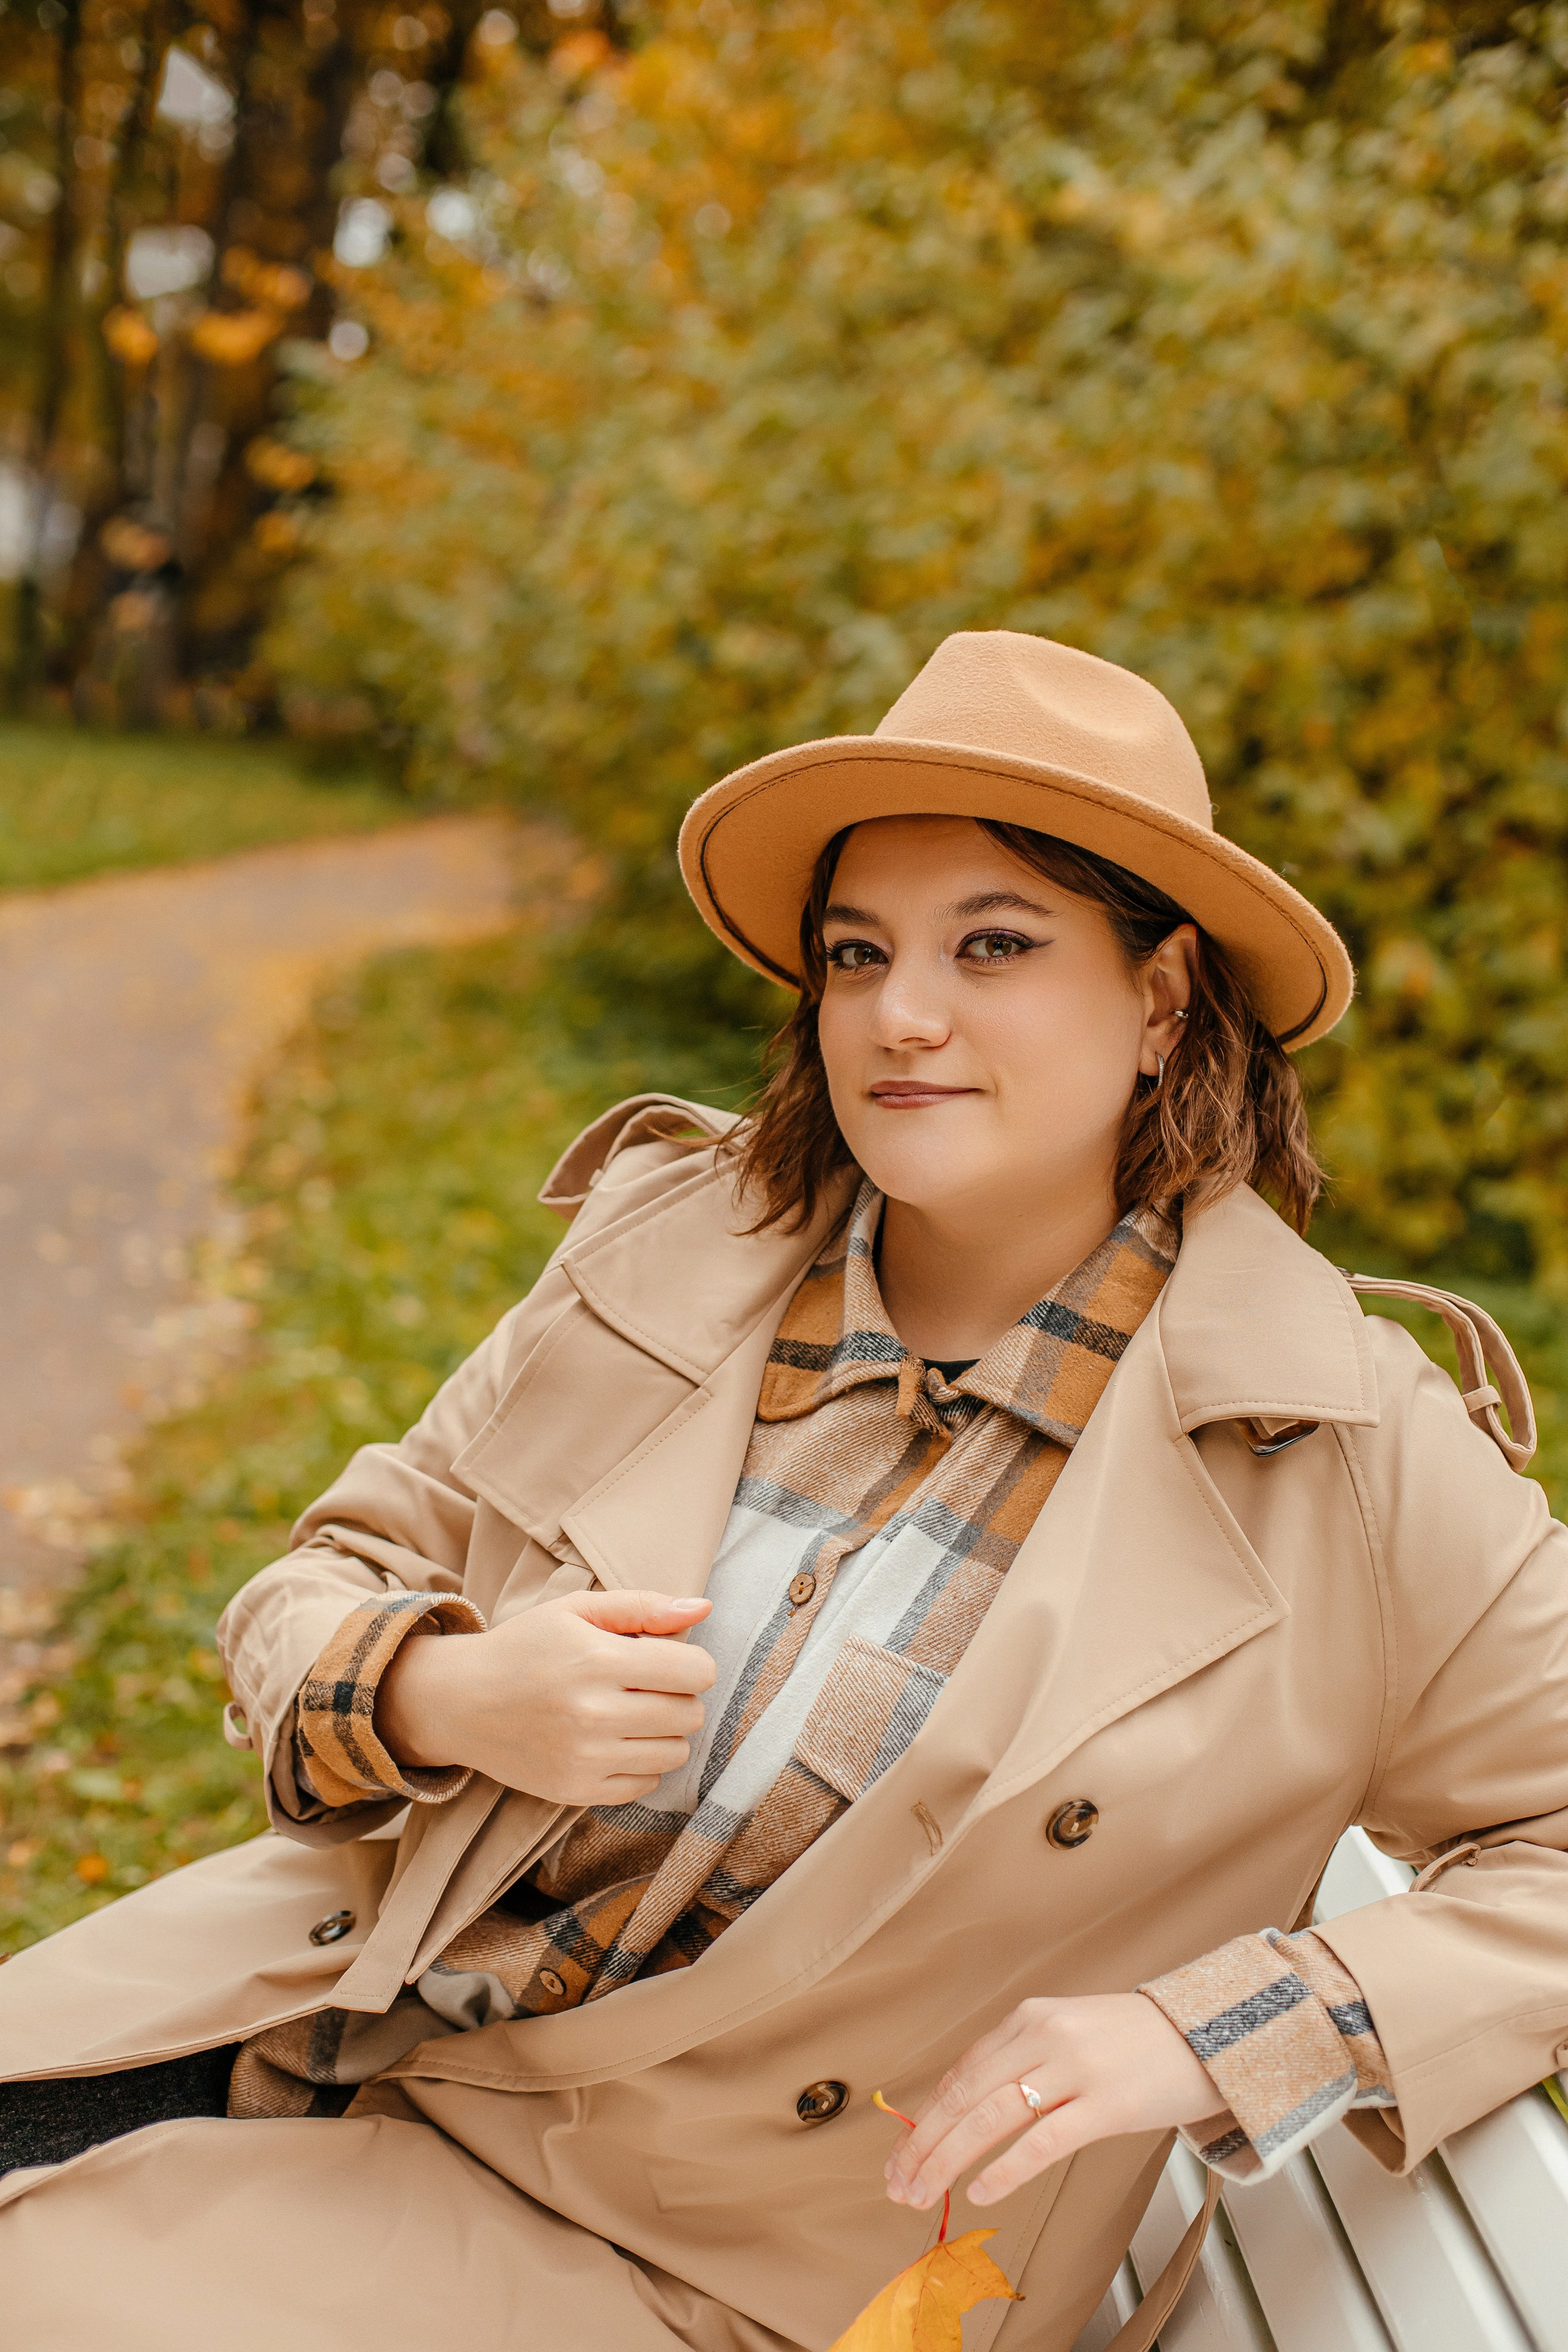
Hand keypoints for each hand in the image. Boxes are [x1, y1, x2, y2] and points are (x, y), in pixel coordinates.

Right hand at [374, 1587, 715, 1806]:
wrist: (460, 1702)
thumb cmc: (526, 1647)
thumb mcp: (577, 1610)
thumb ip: (644, 1606)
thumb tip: (703, 1609)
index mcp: (597, 1659)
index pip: (695, 1672)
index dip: (691, 1662)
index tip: (668, 1660)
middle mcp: (594, 1713)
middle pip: (689, 1714)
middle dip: (678, 1696)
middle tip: (645, 1686)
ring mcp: (585, 1758)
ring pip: (675, 1754)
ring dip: (663, 1732)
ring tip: (629, 1713)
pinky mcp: (576, 1791)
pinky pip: (645, 1785)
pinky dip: (639, 1763)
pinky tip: (612, 1742)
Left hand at [884, 1993, 1225, 2213]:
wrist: (1203, 2033)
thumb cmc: (1130, 2042)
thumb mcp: (1065, 2033)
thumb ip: (1019, 2062)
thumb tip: (964, 2110)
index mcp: (1029, 2017)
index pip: (960, 2074)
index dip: (924, 2119)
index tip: (900, 2155)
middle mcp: (1044, 2036)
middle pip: (965, 2097)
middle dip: (924, 2145)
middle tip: (898, 2186)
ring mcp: (1075, 2069)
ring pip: (990, 2119)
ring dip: (948, 2161)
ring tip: (922, 2194)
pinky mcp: (1107, 2104)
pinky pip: (1042, 2142)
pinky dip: (1005, 2170)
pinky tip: (980, 2191)